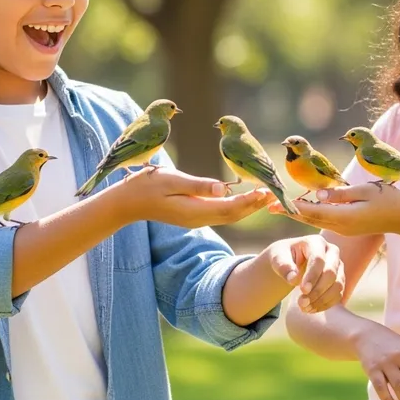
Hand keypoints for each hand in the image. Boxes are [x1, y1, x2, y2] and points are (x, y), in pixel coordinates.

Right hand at [118, 167, 274, 227]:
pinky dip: (234, 206)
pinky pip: (219, 213)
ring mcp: (195, 218)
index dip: (250, 201)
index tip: (265, 191)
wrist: (127, 202)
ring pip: (227, 215)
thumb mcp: (173, 180)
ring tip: (263, 196)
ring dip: (246, 206)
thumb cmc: (147, 185)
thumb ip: (199, 185)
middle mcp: (198, 218)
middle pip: (233, 215)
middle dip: (254, 205)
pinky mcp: (192, 214)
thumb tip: (225, 189)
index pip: (230, 208)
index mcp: (195, 211)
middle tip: (272, 194)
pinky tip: (241, 197)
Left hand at [265, 235, 344, 311]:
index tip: (301, 290)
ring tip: (304, 308)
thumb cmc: (283, 257)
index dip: (312, 276)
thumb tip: (294, 279)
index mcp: (316, 242)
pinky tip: (311, 309)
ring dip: (321, 300)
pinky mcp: (340, 279)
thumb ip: (283, 266)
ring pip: (337, 285)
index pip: (319, 259)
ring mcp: (338, 266)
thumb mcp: (277, 258)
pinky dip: (326, 304)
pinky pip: (338, 294)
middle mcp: (331, 252)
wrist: (290, 261)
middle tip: (301, 303)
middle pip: (331, 273)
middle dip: (316, 290)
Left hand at [269, 182, 399, 235]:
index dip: (293, 206)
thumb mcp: (365, 191)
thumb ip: (341, 193)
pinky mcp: (347, 227)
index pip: (313, 211)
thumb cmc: (389, 199)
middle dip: (289, 211)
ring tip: (280, 207)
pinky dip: (310, 215)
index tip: (276, 202)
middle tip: (269, 205)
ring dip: (298, 213)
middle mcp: (341, 225)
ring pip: (315, 221)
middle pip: (309, 218)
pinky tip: (302, 210)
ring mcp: (344, 228)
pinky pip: (324, 221)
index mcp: (344, 216)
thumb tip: (318, 193)